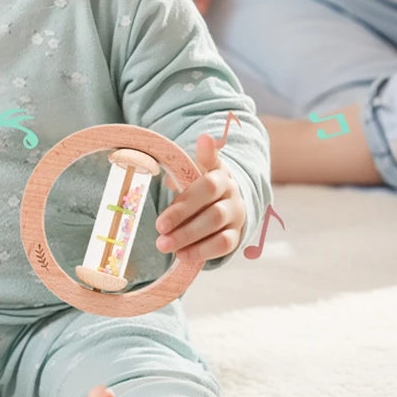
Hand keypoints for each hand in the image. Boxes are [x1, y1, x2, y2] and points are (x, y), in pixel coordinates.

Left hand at [153, 133, 243, 261]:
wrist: (225, 211)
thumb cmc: (199, 193)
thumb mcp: (191, 178)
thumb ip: (179, 175)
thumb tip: (169, 182)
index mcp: (217, 171)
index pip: (212, 160)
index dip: (208, 152)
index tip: (203, 142)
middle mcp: (230, 189)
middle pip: (208, 193)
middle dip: (181, 212)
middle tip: (159, 227)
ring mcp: (236, 212)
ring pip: (215, 221)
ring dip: (187, 235)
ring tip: (164, 245)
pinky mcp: (236, 235)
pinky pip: (223, 244)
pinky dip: (201, 251)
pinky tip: (182, 254)